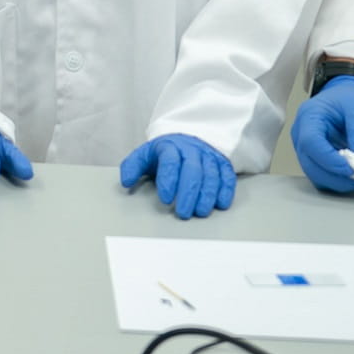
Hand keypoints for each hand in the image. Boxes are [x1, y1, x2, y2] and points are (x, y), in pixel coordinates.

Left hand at [120, 134, 236, 218]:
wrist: (186, 140)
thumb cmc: (164, 154)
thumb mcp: (144, 156)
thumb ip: (132, 167)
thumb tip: (126, 182)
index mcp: (170, 147)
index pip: (170, 161)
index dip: (168, 180)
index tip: (165, 198)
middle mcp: (191, 150)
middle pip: (192, 170)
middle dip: (188, 193)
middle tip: (182, 212)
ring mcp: (208, 156)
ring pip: (211, 174)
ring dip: (206, 195)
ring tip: (199, 212)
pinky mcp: (222, 163)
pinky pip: (227, 176)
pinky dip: (225, 190)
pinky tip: (220, 204)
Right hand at [291, 75, 353, 193]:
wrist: (347, 95)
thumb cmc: (352, 98)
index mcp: (309, 116)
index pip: (311, 142)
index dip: (330, 160)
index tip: (352, 169)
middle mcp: (300, 133)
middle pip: (309, 163)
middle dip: (334, 176)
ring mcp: (304, 147)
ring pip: (313, 173)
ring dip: (336, 181)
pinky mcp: (313, 157)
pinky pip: (320, 174)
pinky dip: (336, 180)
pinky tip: (352, 178)